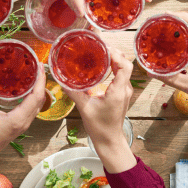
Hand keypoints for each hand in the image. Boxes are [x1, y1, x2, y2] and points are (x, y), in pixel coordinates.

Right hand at [0, 64, 46, 157]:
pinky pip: (30, 109)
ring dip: (37, 90)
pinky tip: (24, 90)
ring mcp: (22, 125)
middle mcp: (24, 122)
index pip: (36, 97)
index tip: (39, 66)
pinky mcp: (18, 126)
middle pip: (40, 100)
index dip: (40, 81)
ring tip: (33, 75)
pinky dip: (31, 98)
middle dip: (40, 83)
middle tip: (37, 67)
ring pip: (36, 105)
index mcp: (18, 119)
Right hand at [62, 47, 136, 172]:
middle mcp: (124, 89)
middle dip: (114, 53)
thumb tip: (62, 80)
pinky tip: (102, 66)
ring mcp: (125, 91)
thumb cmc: (100, 127)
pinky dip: (114, 67)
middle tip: (99, 47)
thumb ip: (74, 93)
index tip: (103, 48)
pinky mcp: (122, 93)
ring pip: (124, 68)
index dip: (116, 54)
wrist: (109, 140)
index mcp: (118, 91)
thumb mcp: (84, 109)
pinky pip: (121, 75)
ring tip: (100, 53)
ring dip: (114, 59)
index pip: (124, 66)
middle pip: (125, 64)